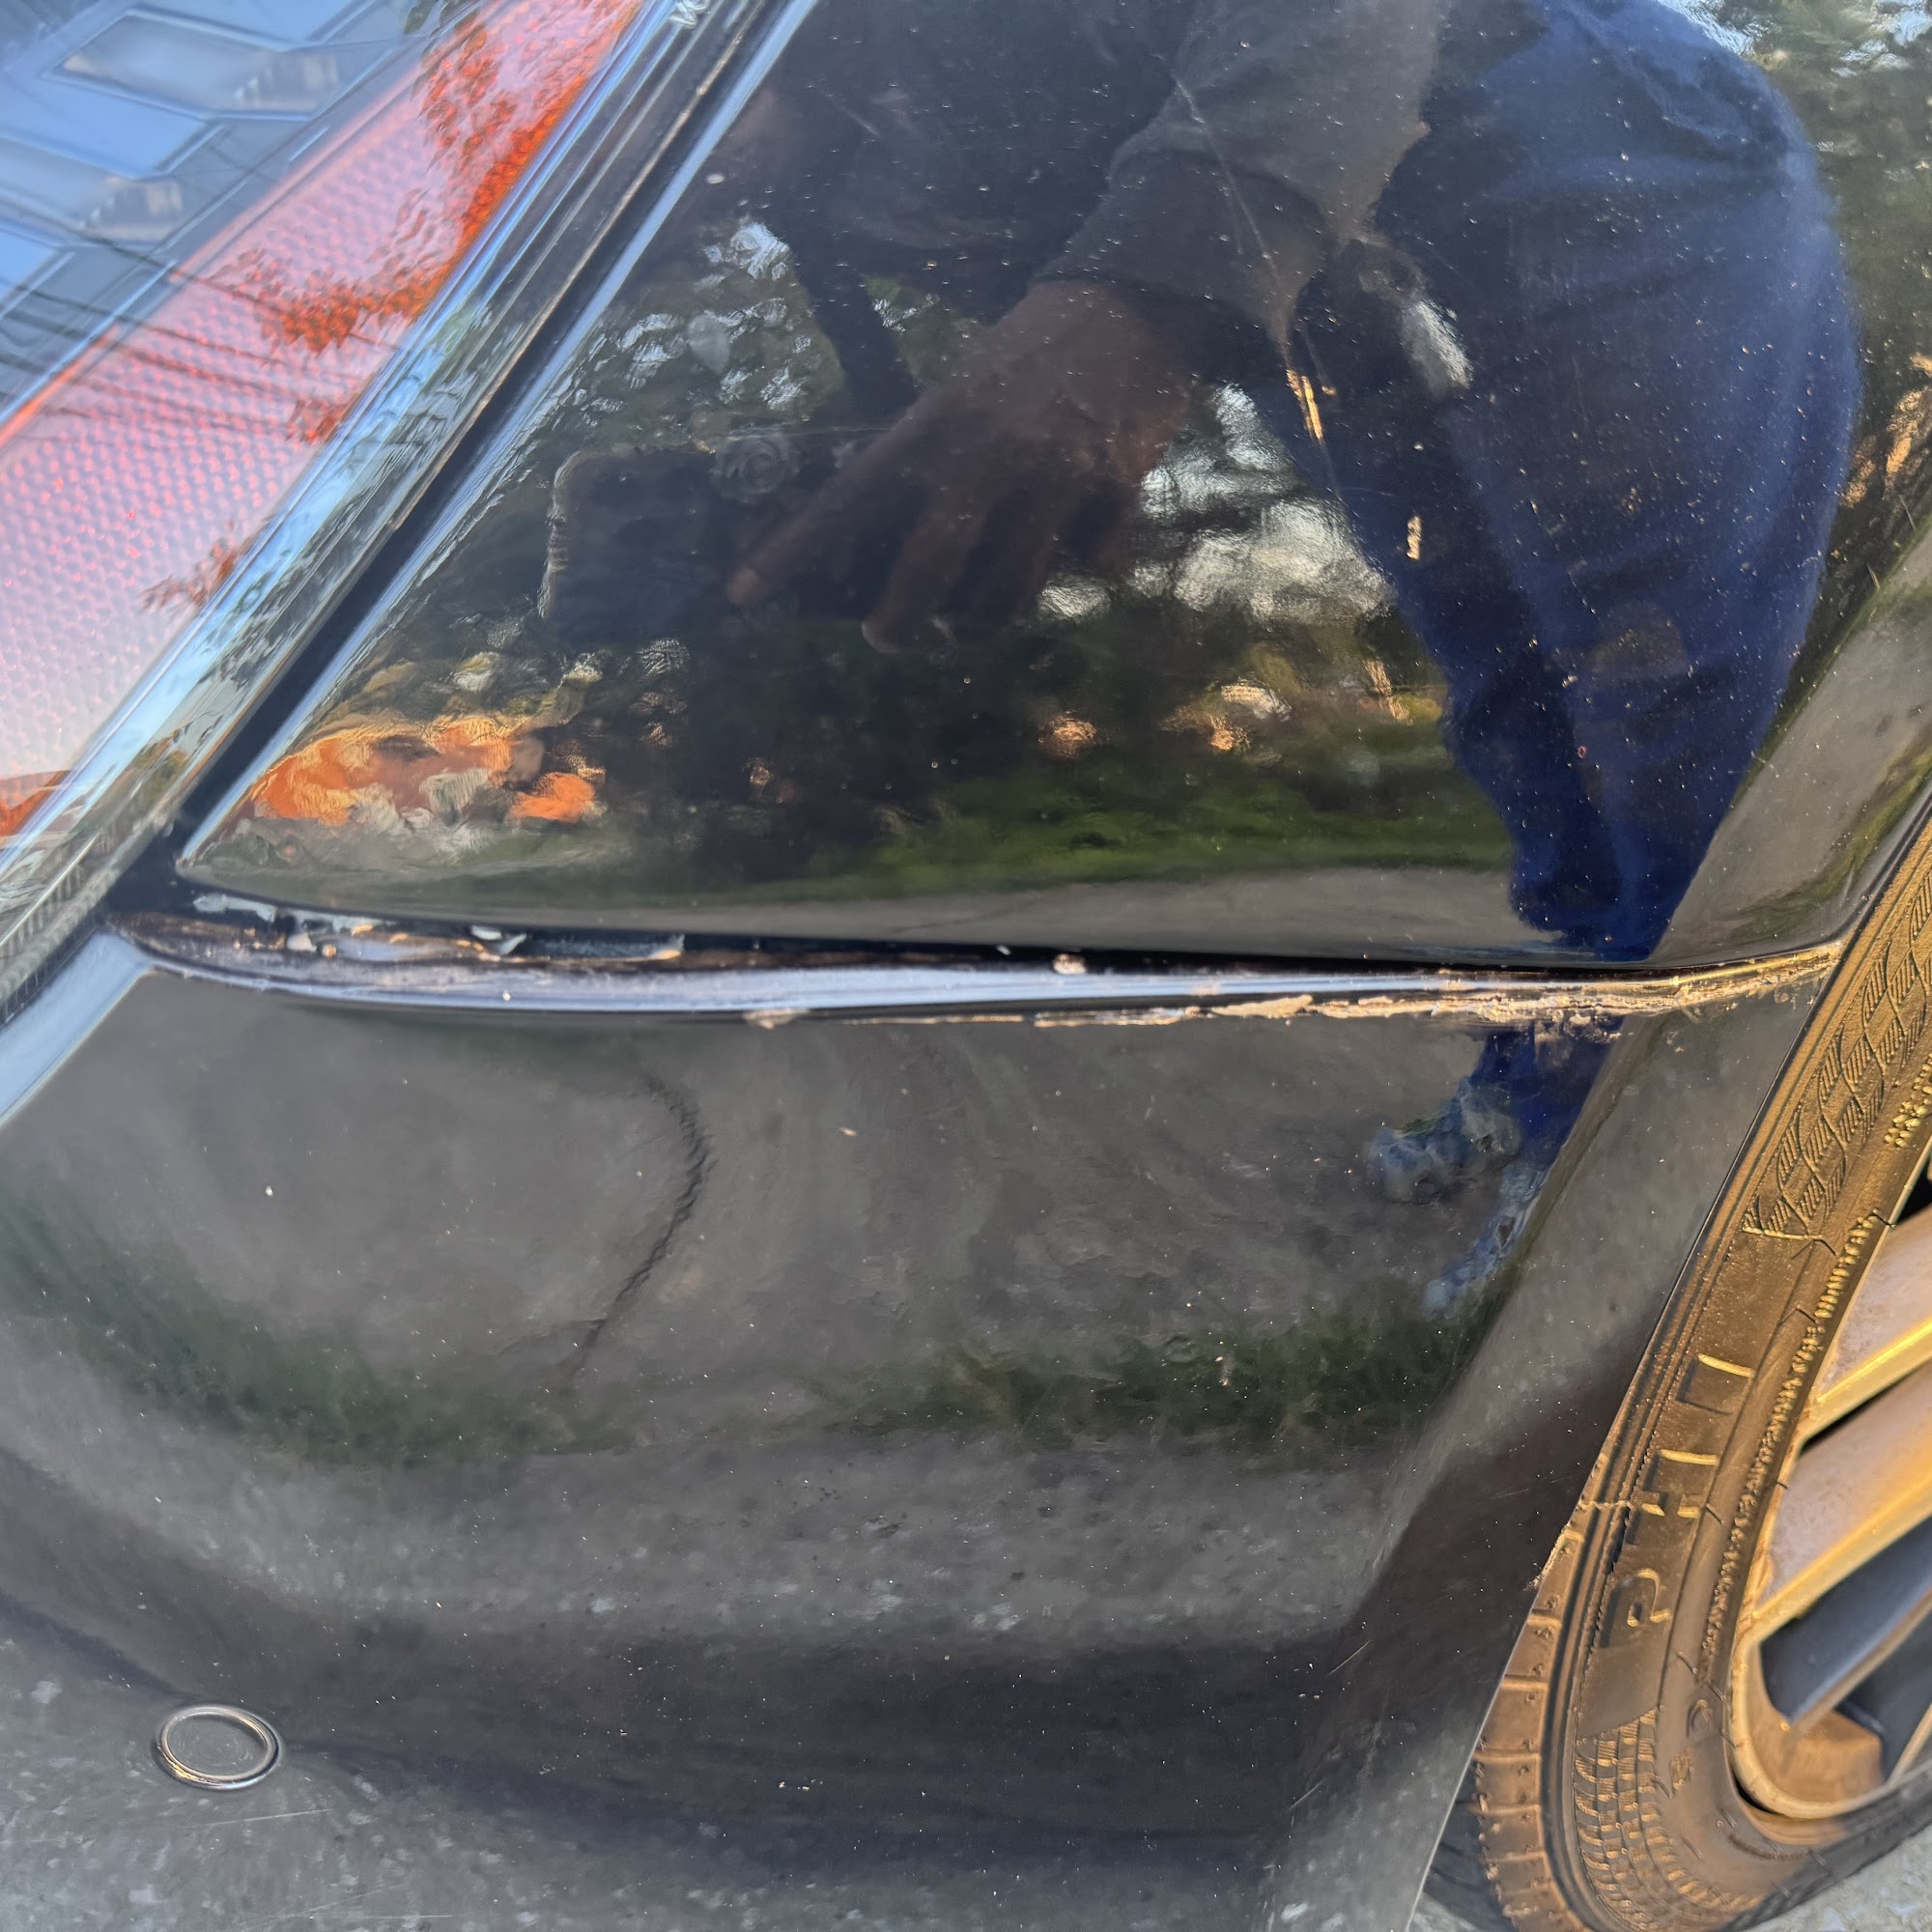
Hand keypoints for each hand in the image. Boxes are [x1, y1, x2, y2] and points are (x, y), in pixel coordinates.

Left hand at [726, 280, 1196, 649]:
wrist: (1138, 301)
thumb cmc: (1036, 345)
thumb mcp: (965, 389)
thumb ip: (938, 463)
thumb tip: (922, 544)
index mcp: (934, 427)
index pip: (847, 501)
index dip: (793, 553)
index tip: (742, 594)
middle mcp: (985, 461)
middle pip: (927, 576)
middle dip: (901, 626)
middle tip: (888, 637)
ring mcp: (1052, 483)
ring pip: (1005, 594)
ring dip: (981, 621)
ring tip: (970, 620)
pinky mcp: (1111, 497)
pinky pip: (1086, 567)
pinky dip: (1077, 569)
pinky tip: (1076, 551)